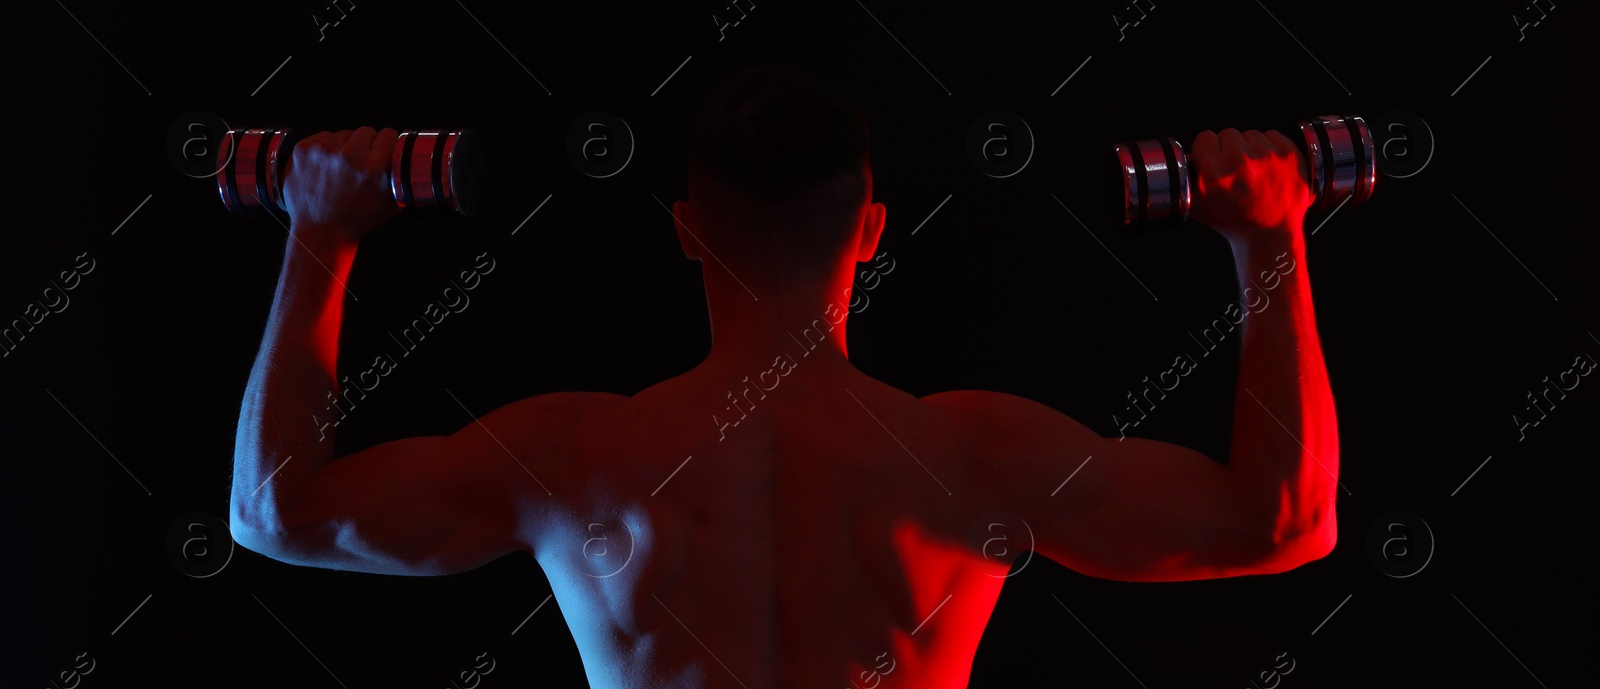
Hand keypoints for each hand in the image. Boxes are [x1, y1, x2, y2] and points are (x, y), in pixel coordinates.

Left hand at [282, 127, 399, 242]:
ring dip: (345, 147)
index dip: (388, 144)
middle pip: (366, 131)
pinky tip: (326, 167)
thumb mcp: (391, 202)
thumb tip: (411, 158)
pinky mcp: (304, 149)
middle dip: (366, 146)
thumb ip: (402, 177)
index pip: (388, 134)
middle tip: (361, 165)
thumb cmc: (355, 220)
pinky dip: (325, 148)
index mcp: (373, 168)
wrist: (319, 232)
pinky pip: (322, 136)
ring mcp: (323, 150)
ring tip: (341, 170)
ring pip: (344, 134)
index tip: (383, 152)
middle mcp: (348, 156)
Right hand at [1188, 128, 1311, 242]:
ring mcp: (1267, 155)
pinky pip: (1271, 135)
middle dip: (1229, 150)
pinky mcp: (1288, 153)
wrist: (1270, 234)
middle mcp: (1240, 161)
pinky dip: (1269, 147)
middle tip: (1235, 171)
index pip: (1204, 138)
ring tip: (1253, 172)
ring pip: (1250, 134)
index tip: (1214, 162)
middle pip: (1227, 134)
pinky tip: (1267, 167)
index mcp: (1214, 173)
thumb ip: (1187, 178)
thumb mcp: (1197, 205)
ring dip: (1249, 148)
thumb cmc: (1235, 222)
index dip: (1207, 151)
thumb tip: (1186, 156)